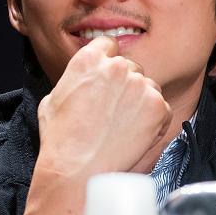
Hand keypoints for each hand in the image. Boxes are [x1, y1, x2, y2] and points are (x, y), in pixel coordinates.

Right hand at [17, 36, 171, 214]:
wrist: (78, 169)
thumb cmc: (61, 139)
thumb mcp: (54, 99)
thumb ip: (76, 80)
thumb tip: (86, 79)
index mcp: (90, 59)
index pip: (109, 45)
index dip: (108, 61)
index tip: (108, 79)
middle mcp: (119, 66)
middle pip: (131, 67)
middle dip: (126, 85)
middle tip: (114, 112)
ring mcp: (141, 85)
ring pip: (148, 86)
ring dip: (141, 101)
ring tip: (122, 127)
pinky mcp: (158, 105)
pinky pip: (161, 106)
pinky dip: (153, 119)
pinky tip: (134, 135)